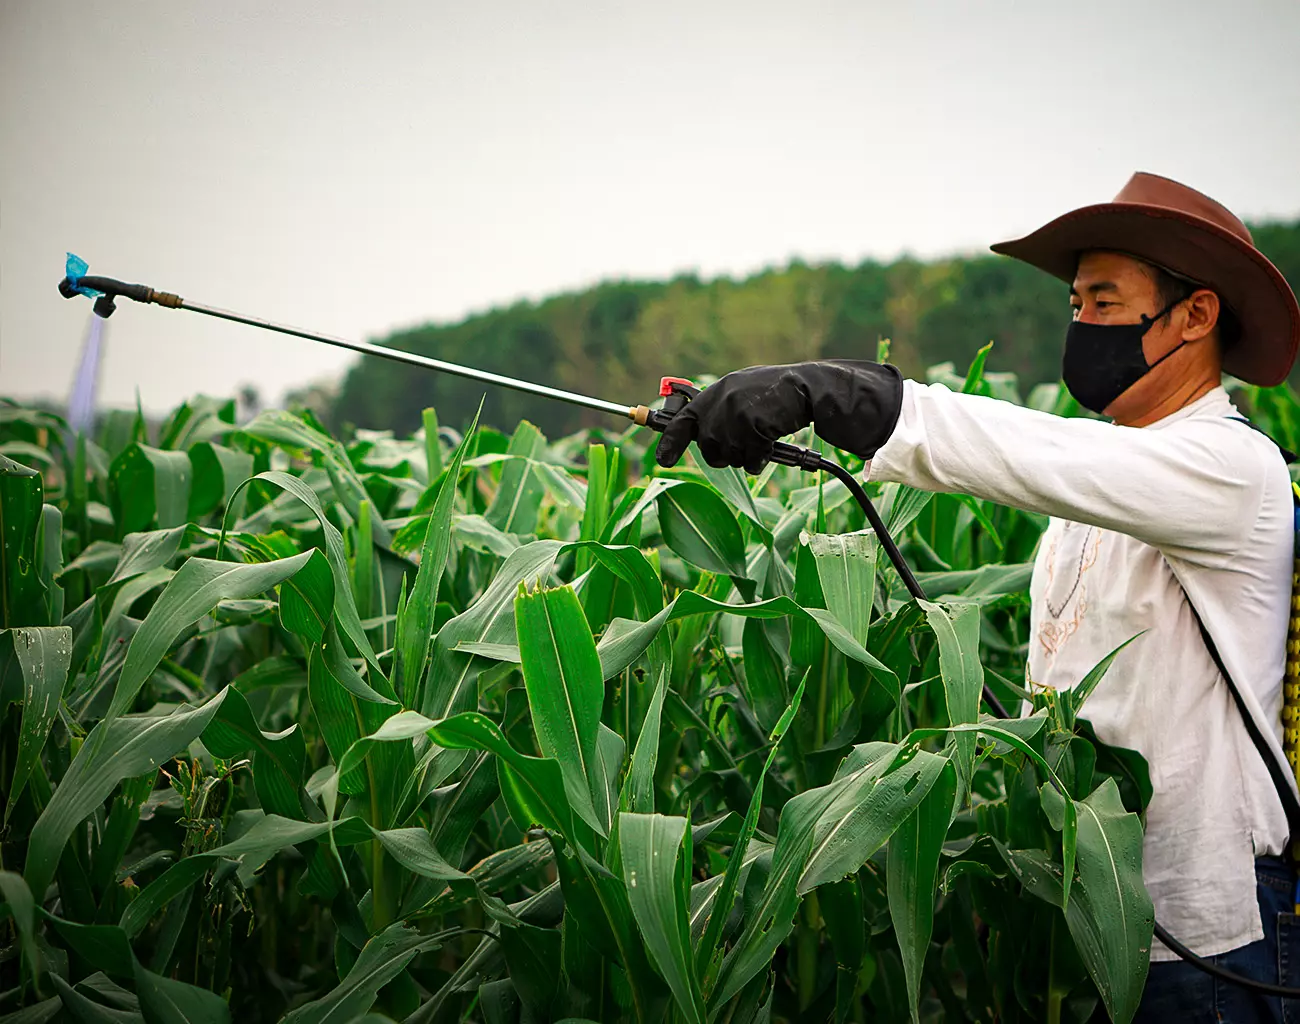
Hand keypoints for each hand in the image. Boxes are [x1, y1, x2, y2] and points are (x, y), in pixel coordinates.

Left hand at [654, 360, 903, 471]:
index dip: (671, 442)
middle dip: (725, 453)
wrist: (806, 388)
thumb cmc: (777, 393)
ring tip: (763, 435)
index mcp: (715, 393)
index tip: (662, 460)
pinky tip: (771, 440)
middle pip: (708, 449)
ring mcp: (733, 416)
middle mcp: (719, 403)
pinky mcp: (750, 427)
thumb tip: (702, 435)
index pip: (683, 421)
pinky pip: (748, 460)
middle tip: (745, 441)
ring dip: (746, 455)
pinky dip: (761, 458)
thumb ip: (720, 410)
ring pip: (728, 457)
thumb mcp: (742, 393)